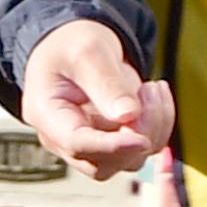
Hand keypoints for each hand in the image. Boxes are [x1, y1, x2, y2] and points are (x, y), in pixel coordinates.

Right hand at [18, 18, 174, 176]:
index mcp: (48, 114)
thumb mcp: (88, 51)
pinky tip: (155, 94)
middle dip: (137, 133)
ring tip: (152, 87)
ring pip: (128, 160)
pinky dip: (159, 125)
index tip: (140, 140)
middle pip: (104, 162)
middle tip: (149, 90)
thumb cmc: (71, 44)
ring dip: (153, 128)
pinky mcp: (113, 143)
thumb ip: (106, 82)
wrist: (74, 44)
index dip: (111, 146)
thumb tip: (129, 116)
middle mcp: (65, 138)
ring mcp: (90, 145)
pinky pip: (143, 148)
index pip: (77, 143)